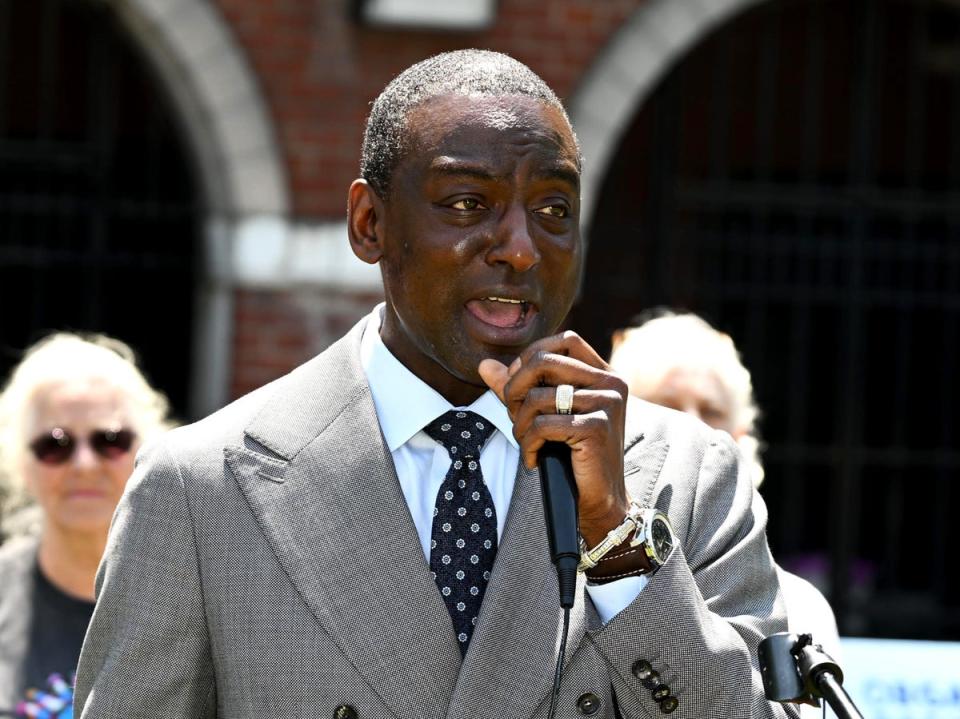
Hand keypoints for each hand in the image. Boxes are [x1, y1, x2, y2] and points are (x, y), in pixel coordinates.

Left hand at [478, 331, 629, 546]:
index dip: (531, 358)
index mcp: (605, 374)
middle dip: (516, 388)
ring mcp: (607, 404)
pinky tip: (533, 459)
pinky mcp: (597, 427)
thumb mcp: (545, 415)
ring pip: (538, 397)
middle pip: (545, 360)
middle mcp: (611, 383)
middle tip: (514, 416)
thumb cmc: (572, 456)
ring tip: (526, 441)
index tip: (518, 388)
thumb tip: (485, 365)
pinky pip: (543, 426)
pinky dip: (528, 444)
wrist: (601, 502)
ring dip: (519, 423)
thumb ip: (518, 387)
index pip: (564, 340)